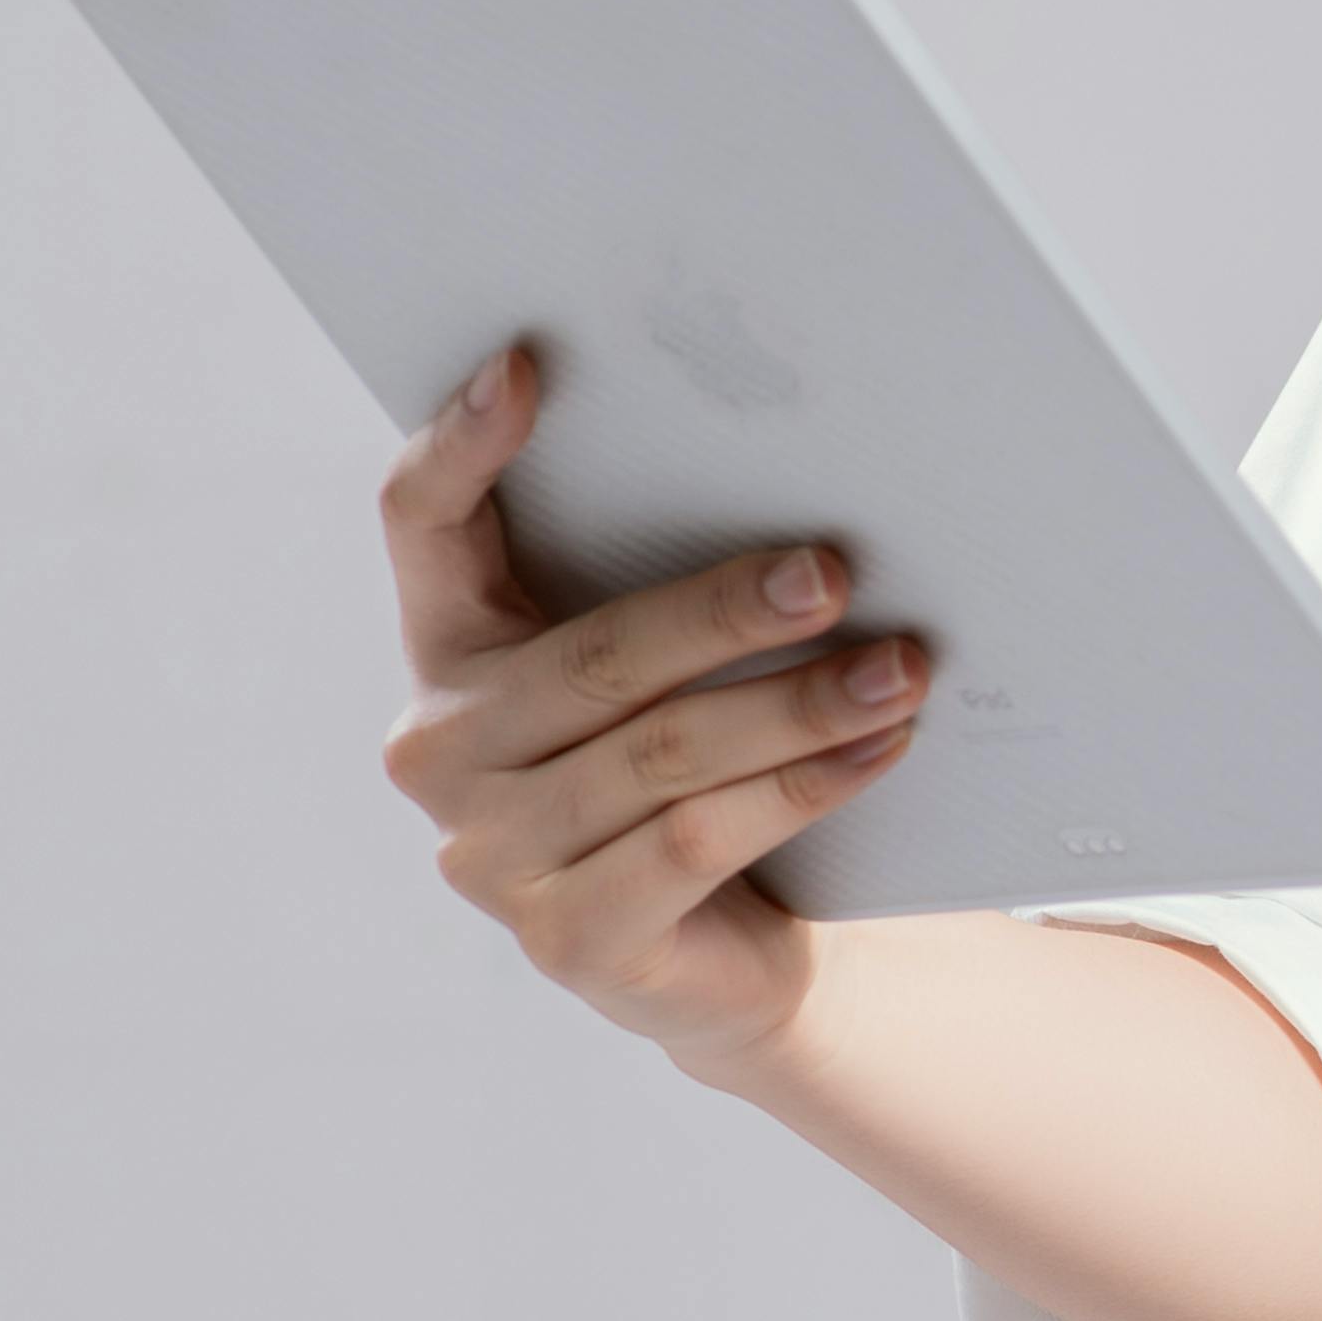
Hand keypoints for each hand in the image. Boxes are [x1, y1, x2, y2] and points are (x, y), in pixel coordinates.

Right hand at [376, 346, 925, 1078]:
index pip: (422, 526)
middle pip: (594, 657)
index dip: (461, 443)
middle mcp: (443, 752)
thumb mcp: (655, 676)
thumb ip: (659, 587)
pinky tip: (875, 750)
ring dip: (798, 706)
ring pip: (664, 753)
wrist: (720, 953)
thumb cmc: (686, 776)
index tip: (529, 366)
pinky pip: (699, 839)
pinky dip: (801, 788)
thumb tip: (795, 497)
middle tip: (834, 571)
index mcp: (451, 652)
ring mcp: (493, 854)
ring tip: (899, 669)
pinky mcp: (568, 937)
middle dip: (728, 610)